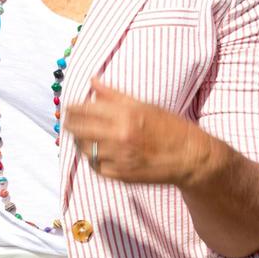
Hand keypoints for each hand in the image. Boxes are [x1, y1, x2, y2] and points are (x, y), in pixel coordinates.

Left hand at [63, 78, 213, 187]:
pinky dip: (92, 159)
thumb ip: (114, 95)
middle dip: (70, 124)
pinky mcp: (121, 176)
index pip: (85, 110)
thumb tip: (92, 81)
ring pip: (85, 149)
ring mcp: (119, 158)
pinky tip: (95, 152)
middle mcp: (119, 136)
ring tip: (81, 136)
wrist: (190, 157)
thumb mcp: (143, 105)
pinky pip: (96, 167)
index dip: (72, 108)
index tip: (68, 108)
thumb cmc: (169, 127)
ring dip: (79, 141)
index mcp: (125, 115)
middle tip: (68, 121)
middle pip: (79, 129)